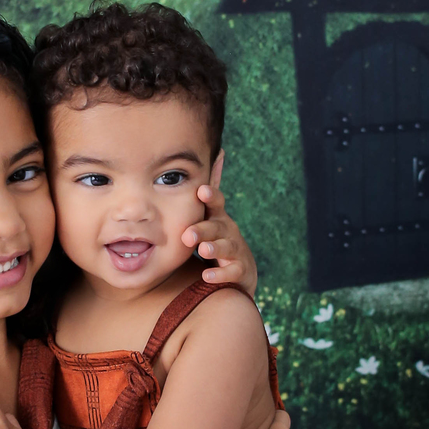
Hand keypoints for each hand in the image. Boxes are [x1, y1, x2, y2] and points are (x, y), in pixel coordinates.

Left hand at [181, 154, 258, 293]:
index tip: (202, 191)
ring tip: (202, 250)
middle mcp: (228, 231)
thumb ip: (207, 192)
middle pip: (217, 226)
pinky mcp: (240, 271)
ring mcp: (236, 250)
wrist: (238, 270)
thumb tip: (218, 152)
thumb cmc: (216, 237)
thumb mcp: (209, 215)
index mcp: (218, 216)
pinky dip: (221, 274)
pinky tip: (208, 276)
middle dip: (204, 229)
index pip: (216, 203)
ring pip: (227, 247)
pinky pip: (232, 272)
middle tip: (188, 234)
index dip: (211, 196)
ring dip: (214, 248)